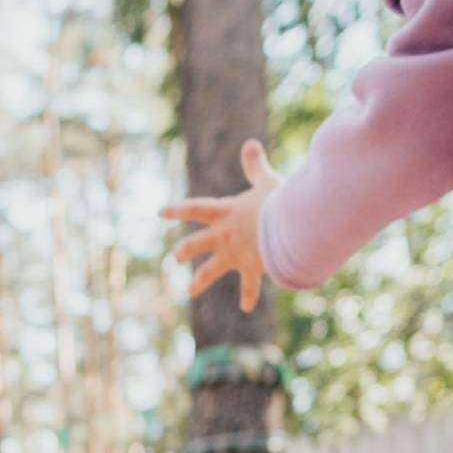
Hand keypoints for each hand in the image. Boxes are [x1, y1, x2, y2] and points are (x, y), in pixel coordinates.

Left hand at [162, 140, 278, 312]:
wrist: (292, 225)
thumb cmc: (280, 200)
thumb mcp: (267, 180)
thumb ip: (255, 165)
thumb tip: (250, 144)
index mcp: (227, 212)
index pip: (196, 208)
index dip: (178, 209)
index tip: (161, 213)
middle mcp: (225, 234)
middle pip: (197, 243)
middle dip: (185, 251)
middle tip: (174, 258)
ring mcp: (236, 253)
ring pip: (211, 269)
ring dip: (199, 281)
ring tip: (189, 291)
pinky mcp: (252, 266)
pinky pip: (249, 285)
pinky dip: (248, 296)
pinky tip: (246, 308)